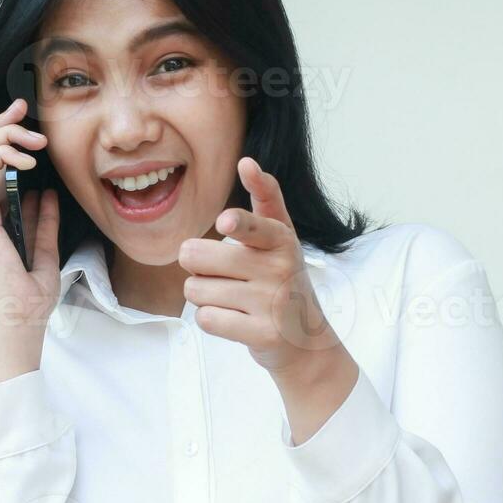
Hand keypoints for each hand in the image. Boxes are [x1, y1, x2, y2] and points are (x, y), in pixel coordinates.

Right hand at [0, 98, 61, 330]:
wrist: (18, 322)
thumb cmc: (27, 298)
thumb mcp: (44, 251)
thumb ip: (43, 222)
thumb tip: (47, 195)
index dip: (1, 134)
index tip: (27, 119)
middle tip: (22, 107)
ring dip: (1, 133)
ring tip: (33, 138)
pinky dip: (1, 152)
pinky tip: (27, 159)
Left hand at [176, 157, 341, 376]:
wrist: (307, 341)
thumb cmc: (284, 280)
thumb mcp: (282, 236)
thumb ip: (266, 198)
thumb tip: (247, 161)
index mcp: (282, 240)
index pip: (256, 227)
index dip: (238, 224)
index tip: (226, 222)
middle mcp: (279, 269)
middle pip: (199, 257)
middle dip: (195, 266)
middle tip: (218, 272)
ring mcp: (272, 304)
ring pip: (197, 290)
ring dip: (202, 295)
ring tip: (230, 297)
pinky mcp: (262, 334)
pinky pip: (207, 319)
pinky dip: (209, 318)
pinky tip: (232, 317)